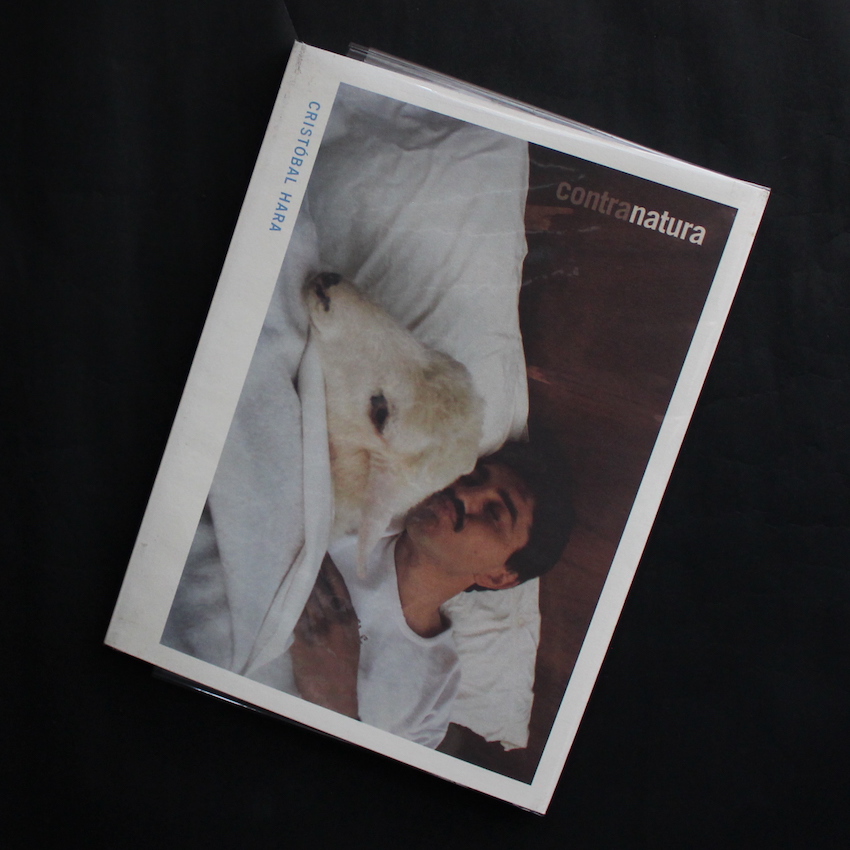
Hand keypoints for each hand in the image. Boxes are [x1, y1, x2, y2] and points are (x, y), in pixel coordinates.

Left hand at [290, 554, 360, 718]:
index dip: (329, 567)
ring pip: (306, 598)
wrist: (336, 697)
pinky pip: (293, 616)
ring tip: (289, 561)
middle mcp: (335, 621)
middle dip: (310, 567)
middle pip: (320, 587)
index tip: (321, 550)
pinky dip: (287, 601)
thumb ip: (341, 618)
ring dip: (296, 579)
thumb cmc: (343, 668)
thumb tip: (326, 598)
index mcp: (349, 619)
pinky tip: (282, 589)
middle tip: (301, 548)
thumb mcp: (351, 639)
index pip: (338, 585)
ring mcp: (319, 630)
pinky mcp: (303, 642)